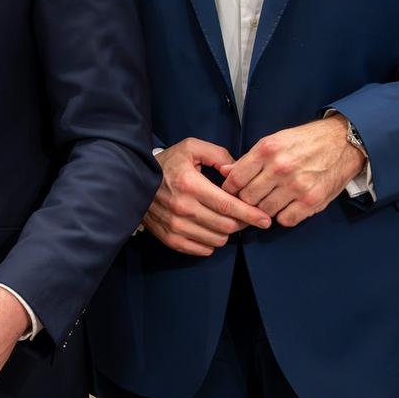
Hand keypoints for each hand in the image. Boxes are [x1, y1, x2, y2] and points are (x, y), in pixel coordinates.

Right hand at [142, 138, 271, 255]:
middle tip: (243, 215)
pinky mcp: (169, 238)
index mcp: (190, 185)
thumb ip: (218, 155)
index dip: (251, 214)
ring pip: (217, 240)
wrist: (134, 179)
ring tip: (222, 220)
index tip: (265, 219)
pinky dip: (210, 243)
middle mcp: (183, 208)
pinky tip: (209, 229)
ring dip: (226, 232)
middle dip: (241, 223)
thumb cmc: (167, 164)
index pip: (229, 206)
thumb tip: (236, 170)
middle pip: (227, 226)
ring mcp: (175, 225)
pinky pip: (201, 249)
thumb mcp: (191, 148)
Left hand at [222, 118, 367, 227]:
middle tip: (251, 199)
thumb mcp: (274, 141)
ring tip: (270, 201)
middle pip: (247, 197)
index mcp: (267, 149)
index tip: (231, 193)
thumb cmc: (306, 141)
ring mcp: (297, 186)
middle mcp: (280, 168)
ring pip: (264, 210)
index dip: (229, 189)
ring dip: (264, 209)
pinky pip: (285, 220)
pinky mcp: (312, 201)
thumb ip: (249, 159)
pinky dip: (283, 216)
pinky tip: (286, 206)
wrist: (343, 142)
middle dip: (246, 200)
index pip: (235, 179)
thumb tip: (224, 171)